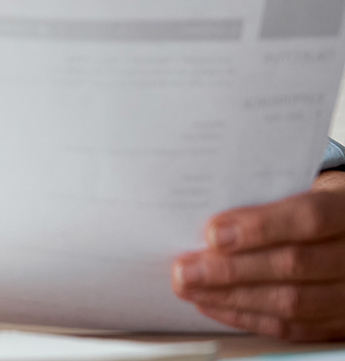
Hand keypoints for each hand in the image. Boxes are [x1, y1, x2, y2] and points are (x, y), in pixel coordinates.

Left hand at [172, 170, 344, 339]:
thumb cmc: (313, 204)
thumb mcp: (296, 187)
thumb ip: (261, 200)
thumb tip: (208, 223)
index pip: (309, 218)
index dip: (260, 227)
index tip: (213, 233)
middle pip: (294, 265)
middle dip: (231, 270)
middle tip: (185, 269)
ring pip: (292, 302)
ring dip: (231, 297)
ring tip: (190, 288)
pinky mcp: (337, 322)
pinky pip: (292, 327)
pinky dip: (246, 317)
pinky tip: (214, 304)